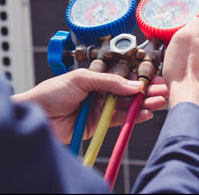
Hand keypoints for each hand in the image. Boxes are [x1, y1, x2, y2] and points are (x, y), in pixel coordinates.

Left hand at [12, 69, 168, 143]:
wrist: (36, 115)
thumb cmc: (51, 92)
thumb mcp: (81, 78)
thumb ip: (109, 82)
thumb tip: (132, 85)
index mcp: (97, 76)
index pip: (124, 76)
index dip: (140, 77)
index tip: (154, 78)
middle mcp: (101, 91)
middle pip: (129, 91)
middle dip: (146, 90)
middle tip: (162, 91)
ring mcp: (102, 107)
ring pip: (128, 105)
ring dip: (144, 103)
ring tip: (158, 102)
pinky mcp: (100, 123)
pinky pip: (121, 120)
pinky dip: (134, 117)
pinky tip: (146, 113)